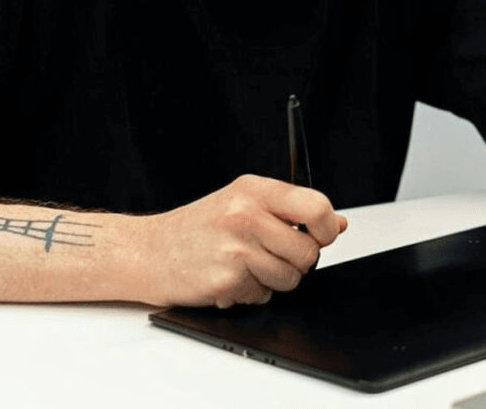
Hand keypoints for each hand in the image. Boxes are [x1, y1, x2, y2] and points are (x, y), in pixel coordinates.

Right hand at [135, 174, 347, 307]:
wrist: (148, 251)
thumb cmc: (196, 228)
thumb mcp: (242, 203)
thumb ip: (290, 212)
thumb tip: (337, 223)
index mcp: (254, 190)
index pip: (316, 207)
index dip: (326, 228)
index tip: (321, 236)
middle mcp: (246, 215)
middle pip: (308, 252)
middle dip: (297, 262)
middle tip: (271, 255)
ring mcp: (236, 248)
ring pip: (290, 278)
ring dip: (273, 280)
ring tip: (245, 266)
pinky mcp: (227, 279)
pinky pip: (263, 296)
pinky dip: (250, 293)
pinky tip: (229, 277)